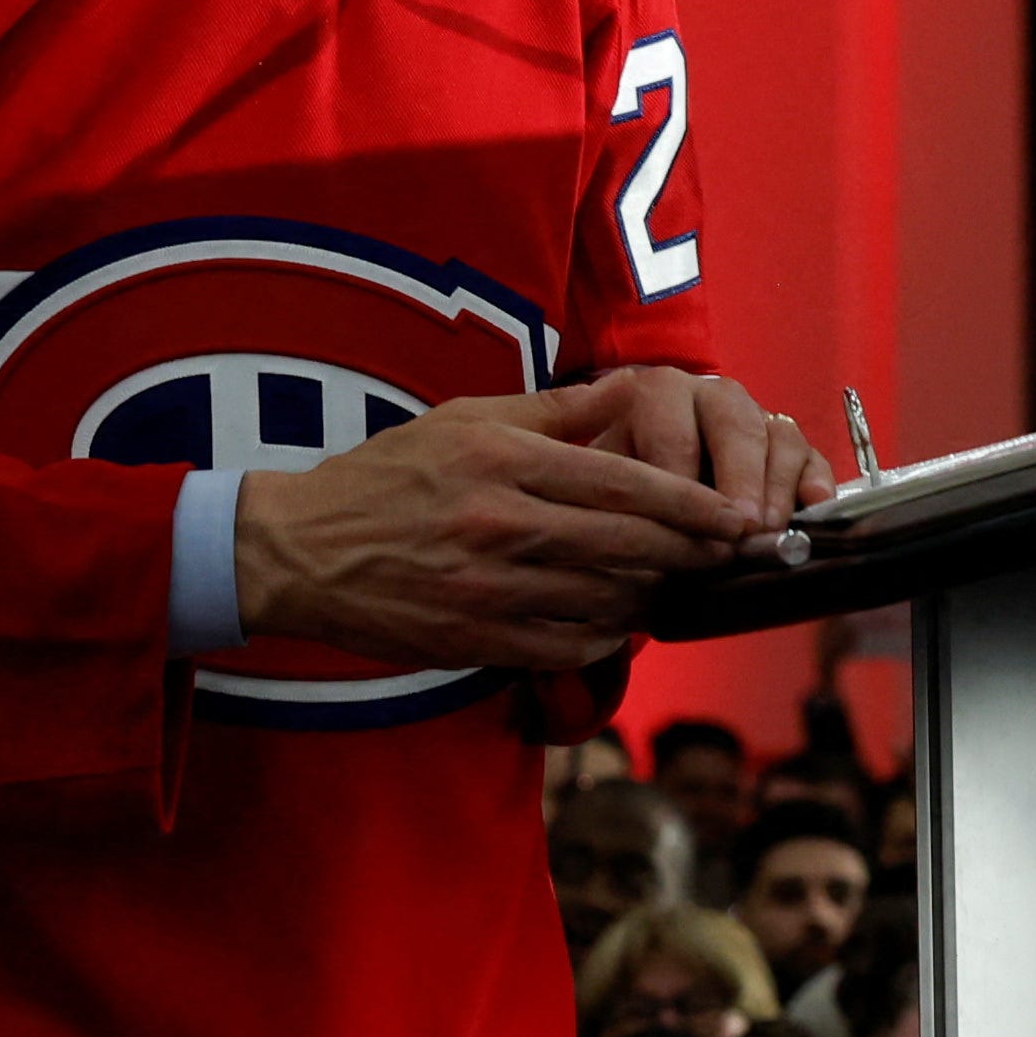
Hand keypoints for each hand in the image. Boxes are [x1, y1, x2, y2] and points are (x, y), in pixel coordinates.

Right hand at [229, 374, 803, 675]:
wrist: (299, 553)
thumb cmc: (385, 478)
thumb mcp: (462, 421)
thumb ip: (555, 412)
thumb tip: (632, 389)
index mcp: (501, 462)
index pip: (623, 485)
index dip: (691, 506)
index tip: (735, 517)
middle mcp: (500, 525)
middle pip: (629, 546)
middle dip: (692, 554)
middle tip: (732, 555)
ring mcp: (489, 590)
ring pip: (607, 600)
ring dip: (653, 595)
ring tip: (678, 584)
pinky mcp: (477, 640)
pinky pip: (570, 647)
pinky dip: (607, 637)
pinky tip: (618, 622)